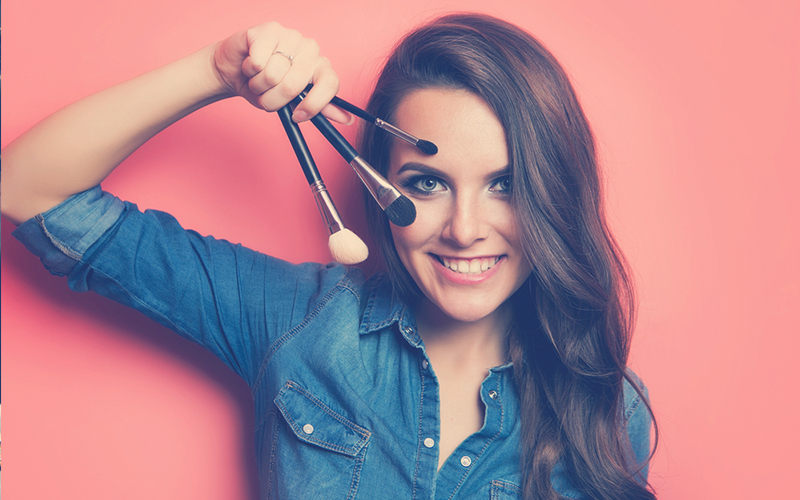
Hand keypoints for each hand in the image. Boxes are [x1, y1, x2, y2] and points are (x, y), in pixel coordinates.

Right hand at [212, 21, 351, 123]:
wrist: (235, 72)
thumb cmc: (266, 88)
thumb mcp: (293, 104)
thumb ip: (320, 109)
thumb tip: (348, 120)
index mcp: (321, 67)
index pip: (330, 84)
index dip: (312, 105)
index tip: (297, 116)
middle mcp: (311, 49)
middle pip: (294, 86)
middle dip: (273, 99)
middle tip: (266, 95)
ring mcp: (292, 36)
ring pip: (273, 75)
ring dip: (258, 85)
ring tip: (257, 79)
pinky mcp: (270, 29)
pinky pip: (258, 62)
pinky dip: (249, 70)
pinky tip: (250, 64)